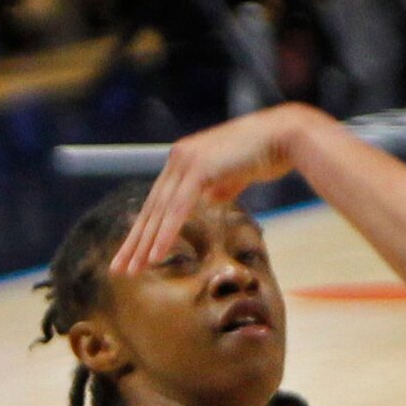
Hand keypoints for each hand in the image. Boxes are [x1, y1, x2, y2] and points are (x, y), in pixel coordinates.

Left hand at [110, 106, 316, 273]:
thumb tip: (210, 201)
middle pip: (151, 208)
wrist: (286, 136)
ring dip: (144, 244)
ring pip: (160, 211)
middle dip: (135, 241)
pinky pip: (177, 209)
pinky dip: (165, 234)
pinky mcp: (199, 169)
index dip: (145, 229)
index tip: (135, 254)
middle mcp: (179, 158)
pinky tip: (155, 256)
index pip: (158, 201)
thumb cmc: (266, 153)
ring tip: (132, 269)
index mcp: (184, 159)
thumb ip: (218, 187)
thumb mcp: (235, 174)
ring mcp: (187, 161)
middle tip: (119, 268)